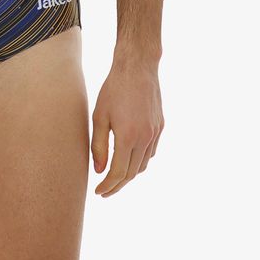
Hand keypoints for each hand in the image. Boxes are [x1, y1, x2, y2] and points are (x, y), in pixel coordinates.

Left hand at [90, 54, 163, 196]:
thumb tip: (99, 171)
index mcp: (128, 137)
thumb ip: (98, 145)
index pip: (119, 173)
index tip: (98, 192)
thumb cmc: (113, 89)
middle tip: (105, 191)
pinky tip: (129, 158)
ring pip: (143, 164)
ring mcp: (155, 133)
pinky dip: (140, 160)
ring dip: (130, 174)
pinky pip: (151, 152)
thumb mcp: (99, 116)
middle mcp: (145, 138)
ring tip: (115, 177)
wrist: (137, 67)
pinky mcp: (160, 126)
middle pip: (132, 173)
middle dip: (118, 185)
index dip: (108, 186)